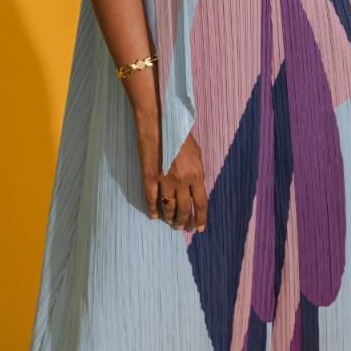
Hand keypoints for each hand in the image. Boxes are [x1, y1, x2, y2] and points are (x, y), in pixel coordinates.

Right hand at [137, 116, 207, 232]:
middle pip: (184, 208)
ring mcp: (165, 179)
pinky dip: (152, 209)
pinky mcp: (149, 176)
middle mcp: (182, 180)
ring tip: (170, 222)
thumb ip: (197, 170)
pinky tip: (154, 215)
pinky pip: (151, 198)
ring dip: (169, 217)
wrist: (160, 122)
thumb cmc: (179, 133)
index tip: (198, 228)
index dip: (200, 218)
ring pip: (168, 206)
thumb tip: (196, 186)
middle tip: (181, 227)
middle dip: (183, 221)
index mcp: (196, 173)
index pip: (201, 203)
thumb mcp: (196, 152)